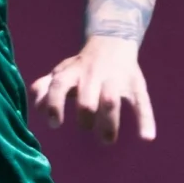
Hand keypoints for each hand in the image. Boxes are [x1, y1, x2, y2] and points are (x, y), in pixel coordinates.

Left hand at [29, 35, 156, 142]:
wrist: (112, 42)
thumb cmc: (81, 66)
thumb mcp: (61, 71)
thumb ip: (45, 87)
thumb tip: (37, 106)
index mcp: (72, 73)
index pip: (59, 87)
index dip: (54, 105)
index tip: (55, 124)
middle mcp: (93, 76)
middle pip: (87, 101)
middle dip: (84, 118)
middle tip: (85, 128)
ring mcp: (116, 81)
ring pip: (111, 102)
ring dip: (108, 123)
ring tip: (106, 140)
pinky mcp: (136, 86)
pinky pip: (142, 104)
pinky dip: (146, 121)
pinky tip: (147, 138)